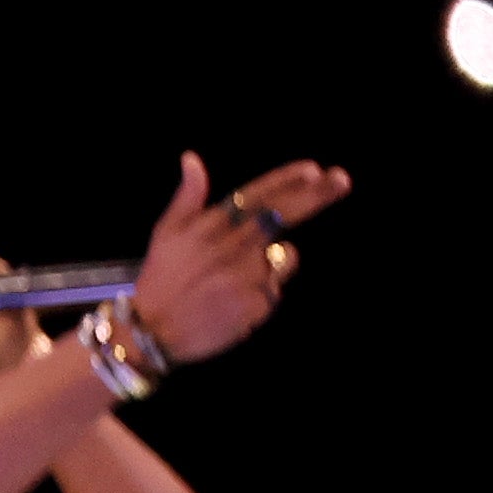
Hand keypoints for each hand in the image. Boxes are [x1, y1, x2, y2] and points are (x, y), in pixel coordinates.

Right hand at [125, 154, 346, 366]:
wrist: (151, 333)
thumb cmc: (160, 280)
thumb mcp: (165, 233)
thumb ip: (188, 196)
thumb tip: (192, 159)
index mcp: (212, 226)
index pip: (257, 196)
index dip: (287, 180)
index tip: (315, 169)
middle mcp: (233, 245)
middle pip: (284, 214)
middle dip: (317, 195)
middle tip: (341, 180)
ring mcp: (248, 274)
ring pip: (282, 259)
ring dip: (271, 264)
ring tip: (234, 283)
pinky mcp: (257, 303)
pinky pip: (273, 292)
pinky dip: (260, 297)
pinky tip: (233, 305)